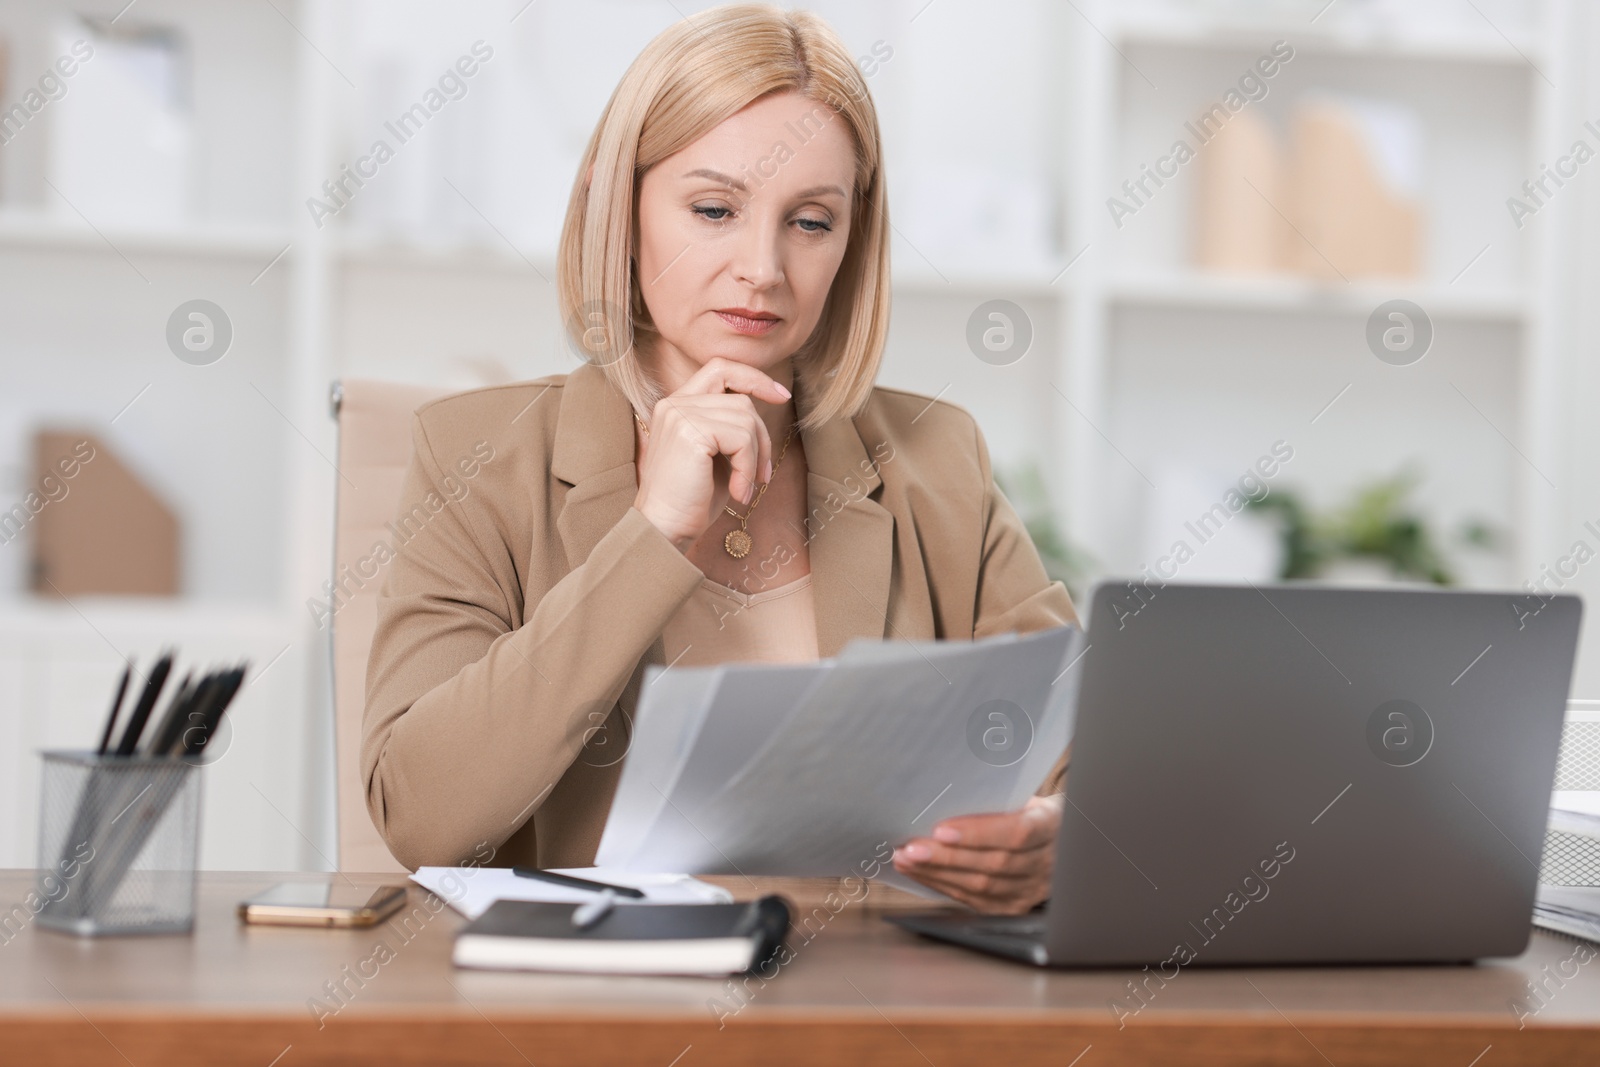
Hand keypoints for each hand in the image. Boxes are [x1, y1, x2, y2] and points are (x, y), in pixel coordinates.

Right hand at [632, 358, 791, 551]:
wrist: (664, 528)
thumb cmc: (691, 500)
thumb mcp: (716, 455)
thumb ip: (732, 427)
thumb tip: (771, 403)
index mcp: (678, 404)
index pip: (721, 369)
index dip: (754, 377)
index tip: (781, 394)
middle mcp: (675, 403)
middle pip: (741, 400)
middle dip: (762, 438)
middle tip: (763, 475)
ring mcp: (680, 413)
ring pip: (745, 419)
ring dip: (756, 458)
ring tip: (745, 488)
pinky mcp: (690, 431)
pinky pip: (741, 439)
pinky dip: (748, 468)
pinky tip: (739, 493)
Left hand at [892, 793, 1060, 914]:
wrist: (1060, 841)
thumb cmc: (1031, 810)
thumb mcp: (1024, 795)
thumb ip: (996, 799)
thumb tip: (946, 793)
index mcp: (1052, 825)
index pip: (1017, 833)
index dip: (978, 833)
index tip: (942, 829)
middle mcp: (1046, 862)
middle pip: (993, 864)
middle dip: (946, 857)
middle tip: (911, 847)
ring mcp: (1031, 889)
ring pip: (981, 886)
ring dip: (937, 873)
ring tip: (906, 859)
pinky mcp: (1013, 906)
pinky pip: (974, 900)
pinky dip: (941, 885)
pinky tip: (919, 873)